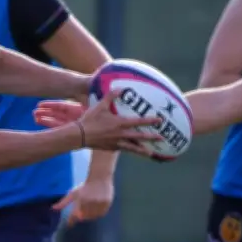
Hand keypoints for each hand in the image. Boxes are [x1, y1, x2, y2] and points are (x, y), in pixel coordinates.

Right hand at [37, 90, 162, 154]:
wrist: (79, 135)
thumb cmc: (90, 120)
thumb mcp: (100, 105)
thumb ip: (111, 96)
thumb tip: (120, 88)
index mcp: (120, 123)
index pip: (139, 122)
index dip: (150, 121)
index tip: (160, 121)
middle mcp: (121, 134)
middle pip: (140, 137)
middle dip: (151, 138)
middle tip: (162, 138)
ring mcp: (117, 143)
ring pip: (133, 148)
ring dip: (143, 150)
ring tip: (150, 153)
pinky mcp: (111, 148)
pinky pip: (123, 149)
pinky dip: (129, 150)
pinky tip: (132, 151)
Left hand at [54, 178, 113, 224]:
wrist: (99, 178)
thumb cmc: (85, 187)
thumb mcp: (73, 193)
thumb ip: (63, 202)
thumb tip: (53, 208)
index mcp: (79, 200)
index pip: (74, 215)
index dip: (71, 221)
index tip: (69, 224)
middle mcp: (89, 202)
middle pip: (83, 217)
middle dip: (81, 216)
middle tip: (82, 210)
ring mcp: (98, 203)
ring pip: (92, 217)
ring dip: (89, 216)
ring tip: (89, 208)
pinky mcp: (106, 204)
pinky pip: (101, 214)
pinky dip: (97, 214)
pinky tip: (96, 209)